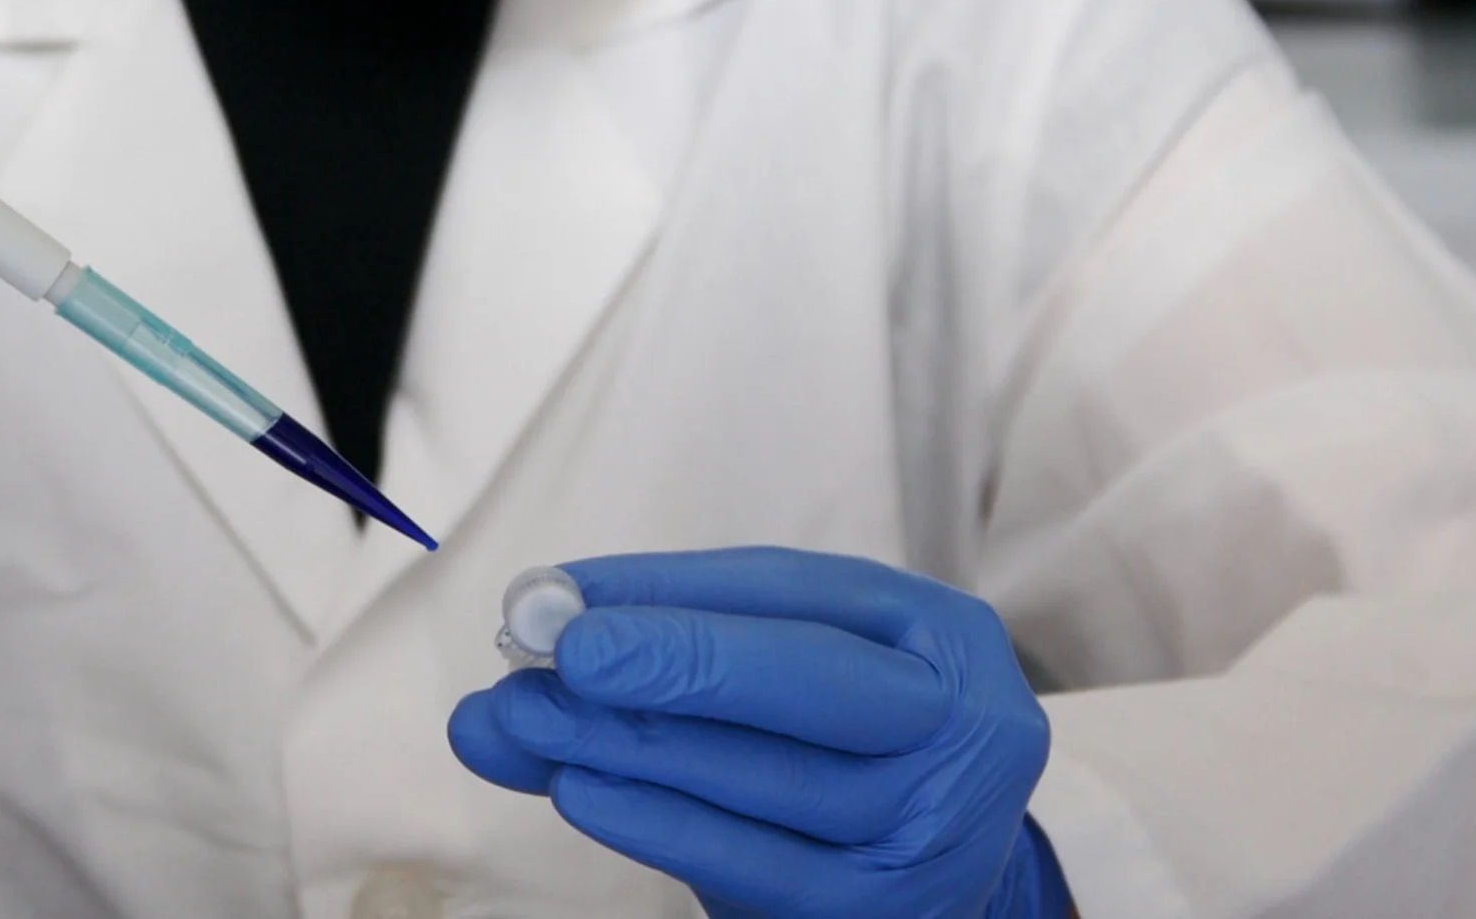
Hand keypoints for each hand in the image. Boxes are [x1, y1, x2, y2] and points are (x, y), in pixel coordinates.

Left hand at [450, 549, 1072, 918]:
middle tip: (565, 648)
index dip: (672, 589)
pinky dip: (657, 823)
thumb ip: (660, 660)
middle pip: (810, 678)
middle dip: (678, 656)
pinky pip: (755, 864)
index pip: (797, 590)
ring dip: (632, 741)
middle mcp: (963, 725)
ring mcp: (929, 827)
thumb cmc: (836, 754)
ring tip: (529, 716)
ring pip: (767, 774)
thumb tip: (512, 655)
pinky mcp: (881, 910)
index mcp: (943, 636)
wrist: (926, 880)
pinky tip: (577, 789)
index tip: (562, 588)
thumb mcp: (781, 685)